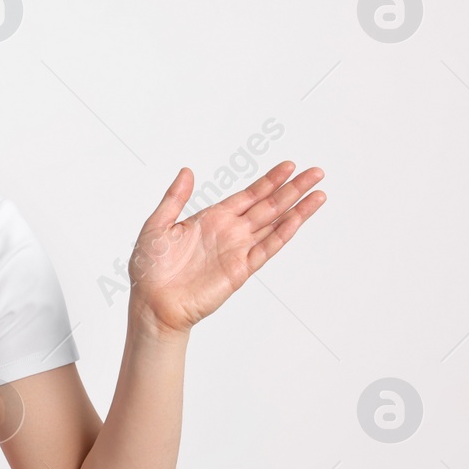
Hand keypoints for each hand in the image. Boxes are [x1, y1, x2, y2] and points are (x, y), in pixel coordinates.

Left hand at [126, 161, 325, 337]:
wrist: (152, 302)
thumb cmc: (150, 268)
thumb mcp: (158, 224)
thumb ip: (175, 198)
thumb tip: (187, 171)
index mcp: (212, 219)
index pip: (248, 195)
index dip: (269, 180)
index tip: (288, 166)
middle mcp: (230, 232)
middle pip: (268, 205)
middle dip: (292, 188)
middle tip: (316, 172)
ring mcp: (237, 250)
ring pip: (274, 225)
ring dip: (297, 210)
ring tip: (318, 194)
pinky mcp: (240, 270)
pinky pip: (266, 249)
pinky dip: (283, 234)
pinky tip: (297, 219)